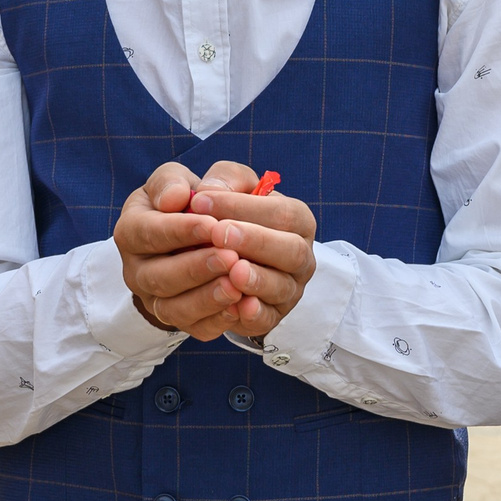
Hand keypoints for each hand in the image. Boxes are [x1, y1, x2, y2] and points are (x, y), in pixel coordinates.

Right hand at [116, 162, 249, 340]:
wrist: (203, 234)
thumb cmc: (190, 201)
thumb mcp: (181, 179)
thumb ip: (176, 180)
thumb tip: (174, 198)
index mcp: (132, 230)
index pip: (147, 233)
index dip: (179, 230)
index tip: (212, 224)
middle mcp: (137, 270)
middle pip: (158, 277)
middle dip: (195, 268)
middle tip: (231, 256)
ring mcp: (156, 300)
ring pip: (174, 309)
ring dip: (207, 298)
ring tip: (237, 285)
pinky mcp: (182, 321)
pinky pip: (196, 328)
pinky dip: (218, 320)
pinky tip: (242, 306)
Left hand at [185, 164, 315, 339]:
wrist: (205, 253)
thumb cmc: (219, 211)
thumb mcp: (221, 185)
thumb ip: (219, 179)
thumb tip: (204, 190)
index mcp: (296, 219)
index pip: (282, 212)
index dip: (243, 206)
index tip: (201, 201)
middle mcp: (299, 256)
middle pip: (291, 250)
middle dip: (256, 241)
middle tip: (219, 234)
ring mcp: (287, 290)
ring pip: (282, 288)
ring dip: (257, 280)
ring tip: (232, 271)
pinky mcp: (269, 318)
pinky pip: (266, 321)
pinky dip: (252, 315)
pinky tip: (235, 305)